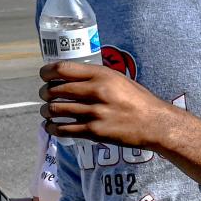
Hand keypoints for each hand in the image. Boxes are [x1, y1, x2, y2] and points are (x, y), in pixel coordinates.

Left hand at [39, 60, 178, 147]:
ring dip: (46, 111)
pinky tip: (52, 126)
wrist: (156, 124)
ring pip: (56, 109)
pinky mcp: (95, 131)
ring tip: (47, 112)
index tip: (44, 76)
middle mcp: (97, 91)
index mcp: (102, 75)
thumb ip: (96, 77)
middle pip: (55, 90)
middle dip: (45, 93)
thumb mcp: (119, 80)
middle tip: (45, 96)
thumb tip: (69, 78)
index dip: (47, 72)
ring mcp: (95, 112)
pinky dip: (53, 127)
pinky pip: (64, 129)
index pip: (62, 69)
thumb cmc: (138, 100)